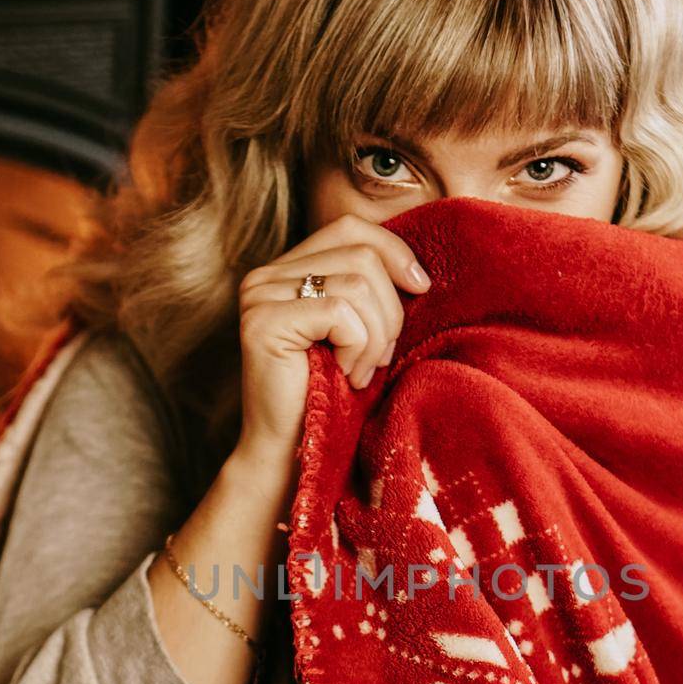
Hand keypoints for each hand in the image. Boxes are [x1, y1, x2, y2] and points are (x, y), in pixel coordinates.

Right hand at [237, 213, 430, 459]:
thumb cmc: (334, 399)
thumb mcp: (363, 334)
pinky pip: (339, 312)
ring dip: (376, 337)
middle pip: (362, 253)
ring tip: (361, 372)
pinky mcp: (264, 320)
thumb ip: (375, 292)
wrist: (295, 455)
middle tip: (381, 357)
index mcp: (290, 270)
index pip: (352, 228)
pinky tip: (346, 376)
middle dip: (390, 309)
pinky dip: (358, 348)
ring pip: (357, 283)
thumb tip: (418, 272)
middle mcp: (267, 275)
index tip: (422, 289)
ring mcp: (260, 295)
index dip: (395, 252)